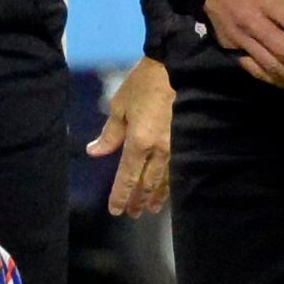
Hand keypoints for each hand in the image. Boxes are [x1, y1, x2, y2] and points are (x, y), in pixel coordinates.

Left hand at [87, 58, 173, 215]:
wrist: (178, 68)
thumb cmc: (144, 84)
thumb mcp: (120, 106)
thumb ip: (110, 133)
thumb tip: (95, 152)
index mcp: (139, 141)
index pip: (127, 176)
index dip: (120, 195)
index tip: (115, 211)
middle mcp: (158, 150)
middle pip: (147, 183)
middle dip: (138, 200)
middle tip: (132, 214)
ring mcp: (176, 148)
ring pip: (165, 180)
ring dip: (156, 196)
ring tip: (151, 208)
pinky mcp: (188, 142)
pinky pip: (178, 169)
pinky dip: (171, 183)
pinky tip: (170, 189)